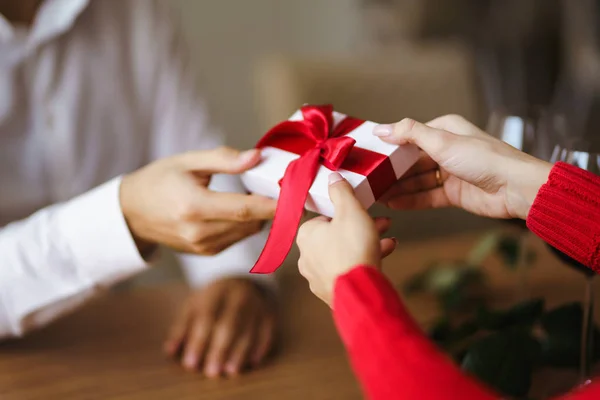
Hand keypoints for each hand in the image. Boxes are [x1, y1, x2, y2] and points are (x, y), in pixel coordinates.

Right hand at [120, 147, 275, 255]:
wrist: (132, 212)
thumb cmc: (159, 180)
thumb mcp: (187, 161)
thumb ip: (224, 159)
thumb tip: (257, 157)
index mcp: (193, 206)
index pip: (245, 209)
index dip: (275, 204)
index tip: (297, 193)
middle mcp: (199, 232)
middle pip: (252, 223)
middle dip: (273, 208)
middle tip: (286, 188)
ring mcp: (203, 246)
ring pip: (248, 232)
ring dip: (262, 216)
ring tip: (267, 195)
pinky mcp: (206, 252)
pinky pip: (238, 237)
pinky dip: (247, 223)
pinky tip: (245, 208)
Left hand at [164, 278, 276, 377]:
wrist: (244, 278)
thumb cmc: (214, 298)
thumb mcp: (194, 304)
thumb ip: (182, 326)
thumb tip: (170, 350)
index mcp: (216, 292)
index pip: (206, 318)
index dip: (198, 342)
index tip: (190, 363)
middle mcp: (238, 296)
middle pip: (229, 324)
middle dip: (220, 350)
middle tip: (211, 371)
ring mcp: (256, 303)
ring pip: (249, 330)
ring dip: (240, 352)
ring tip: (231, 371)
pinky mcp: (270, 312)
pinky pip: (268, 330)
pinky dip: (261, 347)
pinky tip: (252, 362)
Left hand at [296, 173, 396, 305]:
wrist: (359, 293)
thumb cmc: (352, 249)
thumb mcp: (350, 211)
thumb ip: (341, 192)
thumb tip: (332, 177)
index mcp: (306, 235)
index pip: (325, 217)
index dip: (347, 211)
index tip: (363, 208)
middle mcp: (307, 257)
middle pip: (336, 235)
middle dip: (362, 227)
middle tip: (382, 223)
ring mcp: (318, 277)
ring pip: (344, 253)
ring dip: (366, 244)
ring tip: (388, 240)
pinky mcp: (332, 292)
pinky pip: (348, 271)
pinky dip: (364, 262)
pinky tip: (383, 255)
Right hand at [373, 115, 552, 219]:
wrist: (516, 188)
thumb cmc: (484, 158)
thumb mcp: (442, 141)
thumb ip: (409, 134)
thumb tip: (380, 129)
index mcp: (444, 130)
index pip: (409, 136)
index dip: (388, 146)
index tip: (367, 154)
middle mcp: (446, 149)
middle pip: (411, 161)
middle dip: (390, 171)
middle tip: (367, 179)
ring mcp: (450, 173)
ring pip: (417, 180)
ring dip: (397, 187)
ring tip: (375, 194)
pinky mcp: (454, 194)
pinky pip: (427, 196)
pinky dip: (410, 200)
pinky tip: (393, 203)